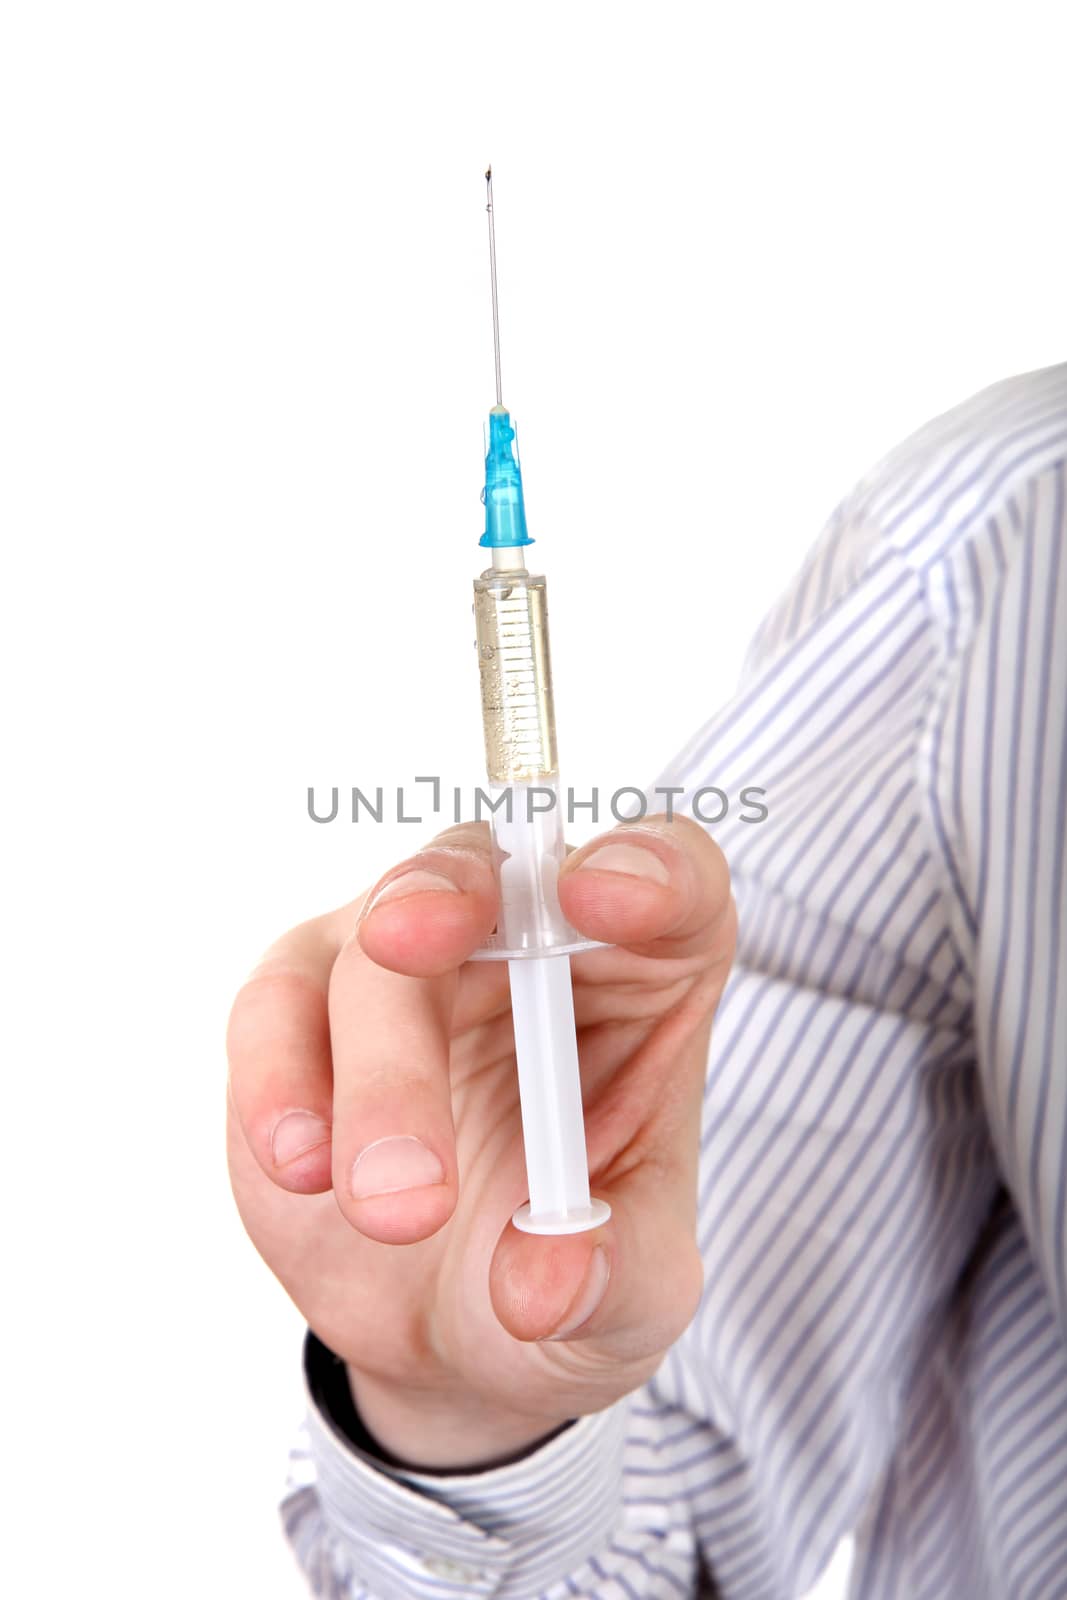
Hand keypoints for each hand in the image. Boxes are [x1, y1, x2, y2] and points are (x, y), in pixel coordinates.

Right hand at [226, 816, 734, 1469]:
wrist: (451, 1330)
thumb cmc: (569, 1269)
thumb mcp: (632, 1299)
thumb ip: (609, 1279)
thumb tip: (541, 1283)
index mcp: (648, 967)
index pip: (668, 871)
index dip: (644, 864)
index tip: (612, 900)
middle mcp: (526, 938)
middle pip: (494, 878)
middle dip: (445, 904)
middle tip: (408, 943)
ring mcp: (407, 964)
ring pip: (372, 946)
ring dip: (376, 1064)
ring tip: (397, 1208)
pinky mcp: (303, 1009)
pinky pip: (275, 1006)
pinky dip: (278, 1080)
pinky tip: (302, 1167)